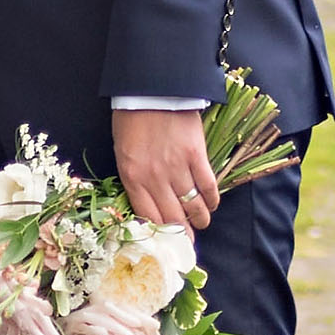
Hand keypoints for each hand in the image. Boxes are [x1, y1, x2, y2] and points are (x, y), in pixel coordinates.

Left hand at [112, 101, 221, 231]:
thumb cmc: (131, 120)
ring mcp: (177, 167)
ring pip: (193, 206)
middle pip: (172, 218)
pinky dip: (211, 200)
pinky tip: (211, 205)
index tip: (166, 244)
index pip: (148, 217)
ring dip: (199, 220)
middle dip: (182, 236)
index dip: (160, 235)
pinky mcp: (197, 156)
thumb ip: (134, 178)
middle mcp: (154, 177)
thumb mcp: (123, 152)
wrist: (151, 90)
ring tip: (201, 224)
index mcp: (132, 177)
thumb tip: (148, 203)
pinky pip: (208, 186)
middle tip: (188, 244)